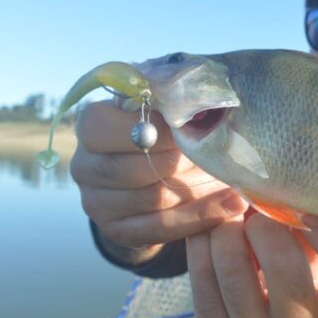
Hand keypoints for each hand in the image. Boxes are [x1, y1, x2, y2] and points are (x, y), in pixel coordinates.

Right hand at [70, 101, 245, 249]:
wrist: (162, 178)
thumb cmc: (166, 132)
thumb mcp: (165, 109)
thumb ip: (171, 97)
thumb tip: (193, 87)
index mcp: (90, 126)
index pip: (104, 127)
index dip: (152, 129)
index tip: (189, 127)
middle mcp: (84, 166)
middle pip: (130, 168)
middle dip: (179, 162)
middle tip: (214, 155)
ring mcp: (96, 203)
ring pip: (152, 199)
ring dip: (196, 188)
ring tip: (231, 177)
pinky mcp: (117, 230)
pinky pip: (162, 227)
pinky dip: (202, 216)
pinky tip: (232, 204)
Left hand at [187, 214, 317, 317]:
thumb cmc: (295, 301)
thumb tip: (301, 181)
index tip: (313, 216)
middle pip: (285, 269)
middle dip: (267, 224)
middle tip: (260, 210)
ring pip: (232, 267)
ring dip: (227, 227)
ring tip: (232, 218)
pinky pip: (201, 273)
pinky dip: (203, 239)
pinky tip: (210, 232)